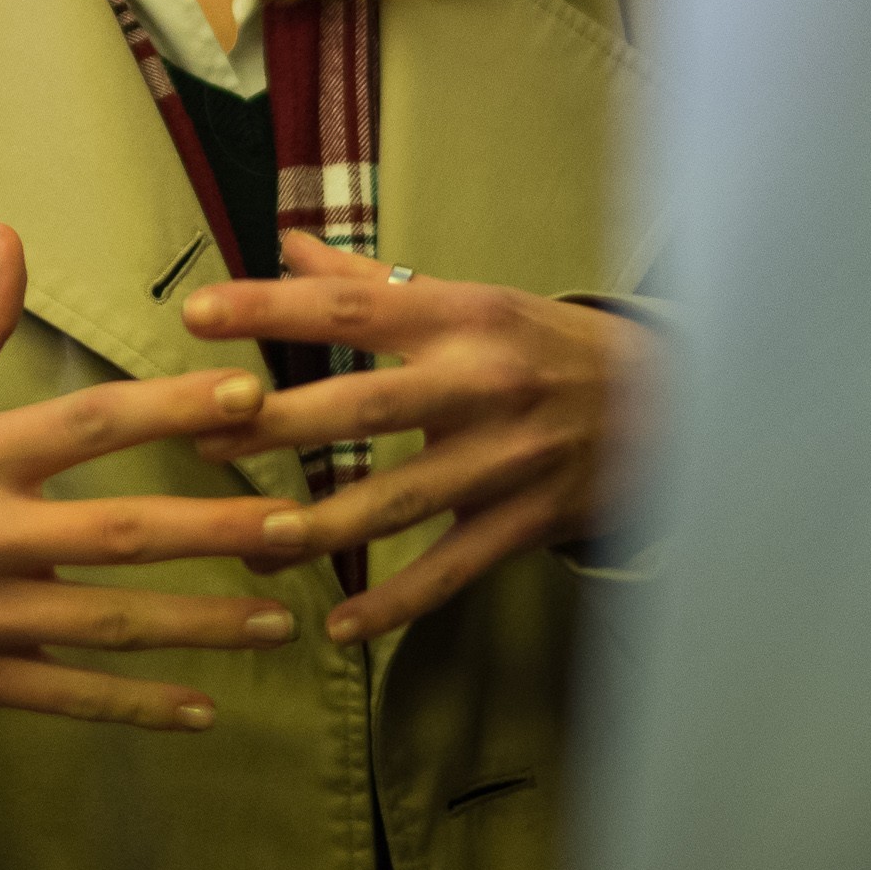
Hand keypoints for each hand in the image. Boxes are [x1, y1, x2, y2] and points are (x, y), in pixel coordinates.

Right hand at [0, 224, 303, 733]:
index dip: (168, 407)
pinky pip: (66, 695)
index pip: (83, 425)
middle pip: (114, 531)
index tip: (249, 395)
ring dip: (200, 626)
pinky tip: (204, 708)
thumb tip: (11, 234)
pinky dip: (135, 705)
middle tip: (299, 523)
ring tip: (282, 622)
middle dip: (214, 528)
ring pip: (105, 623)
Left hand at [180, 234, 650, 643]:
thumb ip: (372, 283)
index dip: (272, 309)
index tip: (197, 314)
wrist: (672, 405)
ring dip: (323, 525)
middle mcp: (481, 384)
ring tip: (253, 539)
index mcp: (461, 318)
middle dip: (279, 423)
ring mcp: (506, 460)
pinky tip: (338, 625)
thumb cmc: (549, 345)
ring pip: (400, 500)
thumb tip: (287, 244)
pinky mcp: (525, 522)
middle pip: (365, 406)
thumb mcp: (472, 300)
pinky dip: (396, 603)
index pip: (352, 309)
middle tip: (202, 433)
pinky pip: (451, 570)